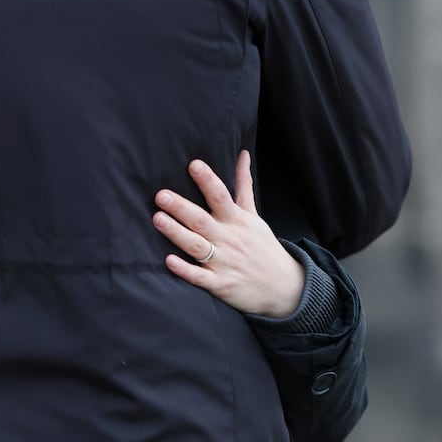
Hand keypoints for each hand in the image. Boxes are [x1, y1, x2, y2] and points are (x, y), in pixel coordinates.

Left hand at [154, 151, 305, 318]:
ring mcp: (224, 262)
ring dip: (177, 233)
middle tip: (161, 195)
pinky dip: (185, 270)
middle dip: (181, 208)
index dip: (208, 180)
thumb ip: (244, 185)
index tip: (193, 164)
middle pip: (202, 220)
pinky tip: (169, 261)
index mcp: (236, 220)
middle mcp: (229, 238)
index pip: (221, 196)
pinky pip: (200, 277)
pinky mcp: (220, 284)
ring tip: (158, 219)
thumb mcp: (254, 214)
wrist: (284, 286)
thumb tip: (243, 154)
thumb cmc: (263, 246)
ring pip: (197, 246)